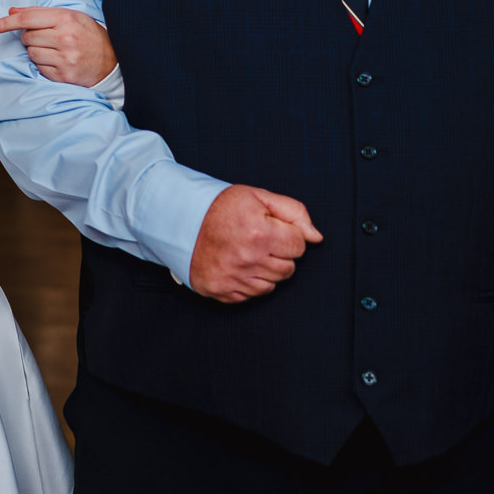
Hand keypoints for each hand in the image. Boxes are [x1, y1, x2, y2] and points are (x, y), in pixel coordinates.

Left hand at [0, 7, 115, 85]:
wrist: (113, 61)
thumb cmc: (90, 36)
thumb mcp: (70, 17)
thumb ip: (40, 13)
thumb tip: (12, 11)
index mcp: (66, 19)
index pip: (27, 18)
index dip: (6, 23)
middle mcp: (65, 38)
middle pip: (27, 37)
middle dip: (31, 37)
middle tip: (48, 38)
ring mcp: (64, 58)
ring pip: (31, 53)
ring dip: (37, 51)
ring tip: (56, 50)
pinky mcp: (63, 75)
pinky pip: (39, 68)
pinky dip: (44, 65)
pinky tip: (59, 61)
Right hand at [186, 184, 321, 302]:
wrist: (178, 218)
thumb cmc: (218, 207)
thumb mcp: (258, 197)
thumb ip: (294, 212)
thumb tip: (316, 237)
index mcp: (259, 232)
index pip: (299, 246)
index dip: (288, 235)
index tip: (272, 229)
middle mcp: (247, 258)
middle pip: (288, 269)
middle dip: (279, 254)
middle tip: (260, 241)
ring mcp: (232, 277)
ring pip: (271, 285)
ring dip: (265, 270)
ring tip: (248, 253)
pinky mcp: (219, 290)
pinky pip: (249, 296)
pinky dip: (247, 283)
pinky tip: (237, 266)